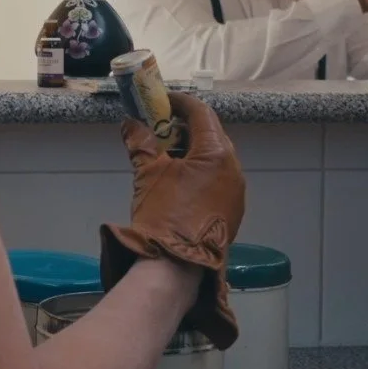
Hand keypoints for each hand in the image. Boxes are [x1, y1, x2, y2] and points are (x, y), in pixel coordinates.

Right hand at [100, 92, 246, 348]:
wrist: (177, 267)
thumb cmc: (163, 214)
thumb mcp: (146, 174)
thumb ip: (140, 143)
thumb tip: (131, 124)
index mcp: (217, 152)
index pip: (201, 113)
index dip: (178, 103)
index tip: (160, 101)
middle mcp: (234, 168)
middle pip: (210, 135)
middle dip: (183, 128)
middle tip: (157, 128)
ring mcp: (236, 192)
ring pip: (214, 159)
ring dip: (190, 151)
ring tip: (163, 156)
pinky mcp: (232, 211)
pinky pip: (216, 180)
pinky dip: (198, 173)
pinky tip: (177, 182)